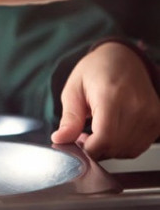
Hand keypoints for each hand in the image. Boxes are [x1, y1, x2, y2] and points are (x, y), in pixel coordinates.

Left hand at [52, 42, 159, 159]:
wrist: (123, 58)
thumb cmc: (96, 71)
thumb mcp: (73, 90)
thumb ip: (69, 118)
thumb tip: (60, 140)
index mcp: (112, 96)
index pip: (104, 138)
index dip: (88, 149)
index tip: (76, 143)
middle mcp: (136, 106)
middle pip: (115, 147)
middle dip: (95, 149)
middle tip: (82, 136)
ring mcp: (151, 114)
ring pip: (127, 150)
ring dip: (108, 149)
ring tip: (96, 132)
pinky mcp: (157, 120)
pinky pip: (139, 147)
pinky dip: (122, 146)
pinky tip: (111, 133)